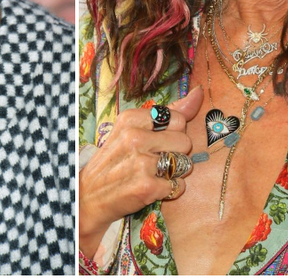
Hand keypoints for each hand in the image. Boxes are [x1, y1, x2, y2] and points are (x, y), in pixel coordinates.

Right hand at [78, 86, 203, 258]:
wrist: (89, 196)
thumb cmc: (115, 160)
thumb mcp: (131, 130)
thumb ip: (167, 113)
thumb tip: (198, 93)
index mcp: (130, 118)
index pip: (177, 119)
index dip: (172, 133)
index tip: (155, 141)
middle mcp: (134, 138)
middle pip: (185, 141)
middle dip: (175, 153)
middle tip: (153, 160)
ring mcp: (141, 163)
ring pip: (184, 164)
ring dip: (173, 172)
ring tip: (152, 174)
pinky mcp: (147, 187)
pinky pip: (179, 185)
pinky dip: (169, 190)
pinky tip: (151, 188)